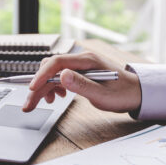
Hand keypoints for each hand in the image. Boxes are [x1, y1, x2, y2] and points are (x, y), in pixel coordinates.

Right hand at [22, 52, 141, 112]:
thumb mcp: (102, 94)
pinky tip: (55, 96)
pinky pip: (60, 76)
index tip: (32, 89)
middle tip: (29, 105)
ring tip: (43, 103)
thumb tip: (62, 76)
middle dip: (38, 87)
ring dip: (43, 88)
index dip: (42, 75)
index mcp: (87, 60)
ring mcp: (80, 65)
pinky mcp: (79, 72)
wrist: (136, 92)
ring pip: (53, 73)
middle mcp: (81, 59)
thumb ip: (82, 85)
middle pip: (51, 69)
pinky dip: (52, 86)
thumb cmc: (123, 93)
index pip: (57, 62)